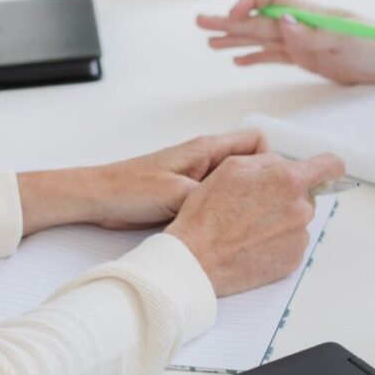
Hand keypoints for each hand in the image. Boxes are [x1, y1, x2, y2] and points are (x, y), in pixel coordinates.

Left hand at [17, 132, 268, 234]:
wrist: (98, 200)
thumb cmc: (129, 188)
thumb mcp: (176, 194)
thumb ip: (210, 197)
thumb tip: (245, 207)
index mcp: (207, 149)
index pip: (256, 141)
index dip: (272, 160)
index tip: (276, 183)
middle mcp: (206, 162)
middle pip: (251, 167)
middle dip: (263, 186)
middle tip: (270, 210)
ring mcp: (198, 180)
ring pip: (236, 187)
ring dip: (244, 203)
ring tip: (250, 224)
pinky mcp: (188, 198)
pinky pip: (218, 203)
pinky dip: (226, 215)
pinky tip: (227, 232)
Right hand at [165, 152, 344, 296]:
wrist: (197, 258)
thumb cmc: (208, 213)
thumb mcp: (231, 167)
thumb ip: (267, 161)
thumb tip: (284, 164)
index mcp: (288, 181)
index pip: (330, 166)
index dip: (327, 167)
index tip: (324, 171)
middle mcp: (300, 209)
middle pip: (307, 196)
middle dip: (287, 196)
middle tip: (255, 205)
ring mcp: (298, 238)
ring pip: (297, 221)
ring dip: (280, 220)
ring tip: (248, 228)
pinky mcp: (292, 261)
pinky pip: (290, 244)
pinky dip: (276, 243)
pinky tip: (251, 244)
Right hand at [196, 0, 374, 84]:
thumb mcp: (347, 42)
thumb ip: (313, 34)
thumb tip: (282, 22)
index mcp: (310, 15)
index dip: (250, 4)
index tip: (234, 17)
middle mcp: (301, 24)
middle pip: (258, 20)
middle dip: (228, 21)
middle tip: (201, 24)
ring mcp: (302, 40)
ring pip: (261, 38)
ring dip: (235, 38)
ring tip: (210, 42)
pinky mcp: (307, 57)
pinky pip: (274, 55)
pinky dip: (255, 57)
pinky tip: (238, 59)